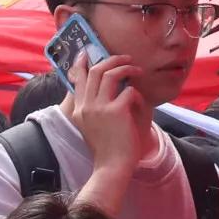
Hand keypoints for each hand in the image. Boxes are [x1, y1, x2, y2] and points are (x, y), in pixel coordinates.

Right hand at [65, 50, 154, 186]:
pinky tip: (140, 103)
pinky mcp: (115, 111)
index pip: (77, 79)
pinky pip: (129, 91)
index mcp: (79, 110)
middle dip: (111, 59)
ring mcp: (99, 108)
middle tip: (124, 58)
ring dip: (126, 68)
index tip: (87, 52)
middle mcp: (85, 106)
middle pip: (95, 71)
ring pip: (110, 74)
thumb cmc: (106, 148)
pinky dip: (137, 94)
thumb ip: (93, 107)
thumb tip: (104, 86)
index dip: (82, 63)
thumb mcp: (91, 126)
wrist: (112, 166)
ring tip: (137, 69)